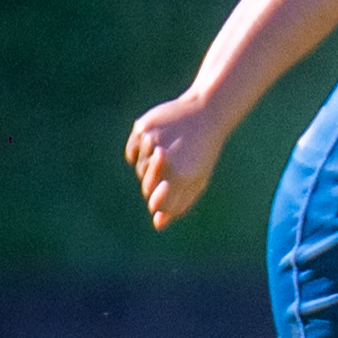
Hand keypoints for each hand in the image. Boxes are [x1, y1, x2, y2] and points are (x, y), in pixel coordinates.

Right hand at [125, 93, 226, 228]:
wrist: (206, 114)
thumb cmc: (203, 152)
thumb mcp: (198, 179)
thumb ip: (178, 204)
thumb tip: (158, 224)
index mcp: (182, 175)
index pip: (158, 202)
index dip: (160, 201)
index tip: (165, 192)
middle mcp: (165, 159)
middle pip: (146, 187)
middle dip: (156, 184)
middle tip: (173, 168)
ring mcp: (152, 142)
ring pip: (139, 169)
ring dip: (149, 167)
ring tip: (169, 152)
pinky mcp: (142, 128)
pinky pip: (132, 153)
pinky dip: (140, 152)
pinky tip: (157, 143)